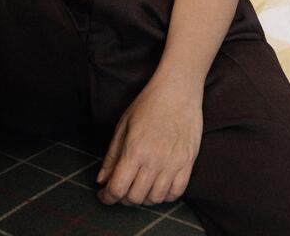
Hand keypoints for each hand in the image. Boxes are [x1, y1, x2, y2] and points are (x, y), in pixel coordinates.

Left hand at [95, 77, 202, 207]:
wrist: (178, 90)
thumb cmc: (148, 104)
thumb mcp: (123, 125)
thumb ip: (112, 155)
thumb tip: (101, 180)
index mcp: (135, 150)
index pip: (117, 188)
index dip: (107, 196)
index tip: (103, 195)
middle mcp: (154, 161)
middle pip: (135, 197)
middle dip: (123, 198)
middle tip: (120, 189)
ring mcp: (173, 164)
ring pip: (155, 199)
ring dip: (143, 198)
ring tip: (139, 186)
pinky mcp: (188, 163)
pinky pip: (175, 193)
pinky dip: (164, 195)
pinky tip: (157, 185)